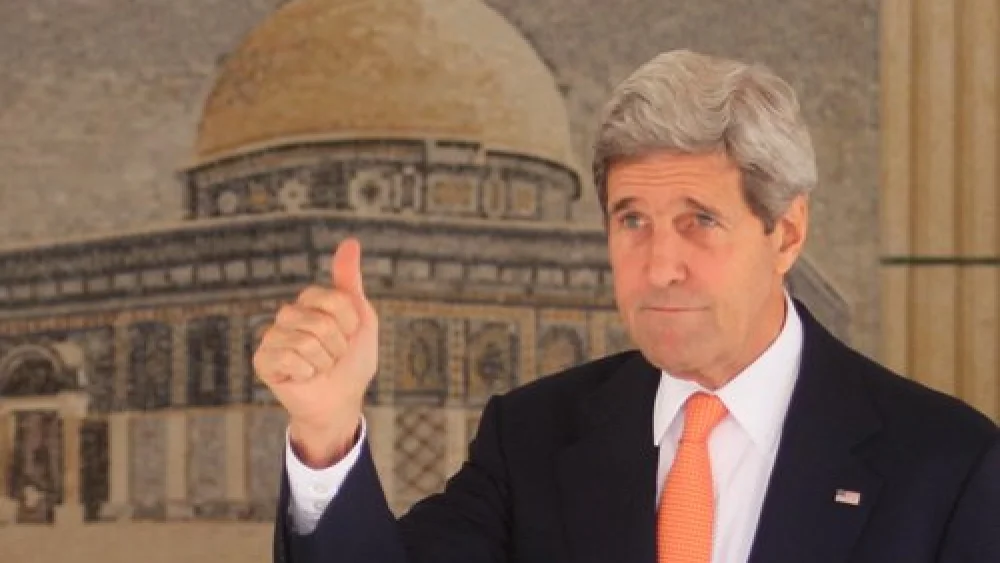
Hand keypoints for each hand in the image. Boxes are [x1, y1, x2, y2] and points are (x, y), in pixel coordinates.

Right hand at [253, 237, 378, 467]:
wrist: (342, 399)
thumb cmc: (352, 361)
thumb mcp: (361, 318)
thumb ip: (350, 281)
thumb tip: (350, 242)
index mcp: (309, 301)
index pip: (333, 299)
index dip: (350, 322)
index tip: (349, 335)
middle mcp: (288, 315)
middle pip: (320, 321)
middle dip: (337, 345)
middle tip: (333, 356)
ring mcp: (273, 337)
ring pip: (306, 340)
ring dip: (324, 361)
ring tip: (320, 367)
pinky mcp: (262, 360)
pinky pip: (289, 357)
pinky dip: (306, 372)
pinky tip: (304, 377)